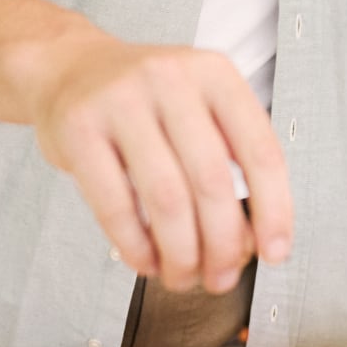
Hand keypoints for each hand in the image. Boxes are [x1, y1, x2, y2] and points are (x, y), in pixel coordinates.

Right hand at [24, 27, 292, 294]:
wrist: (70, 68)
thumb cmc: (148, 101)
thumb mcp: (200, 106)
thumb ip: (230, 158)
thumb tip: (251, 238)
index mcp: (216, 74)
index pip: (261, 150)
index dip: (274, 208)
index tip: (276, 252)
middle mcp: (173, 79)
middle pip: (212, 179)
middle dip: (223, 242)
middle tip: (222, 278)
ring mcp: (122, 100)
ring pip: (166, 196)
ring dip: (181, 251)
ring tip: (185, 277)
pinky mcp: (78, 128)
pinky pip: (114, 202)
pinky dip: (136, 244)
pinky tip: (147, 262)